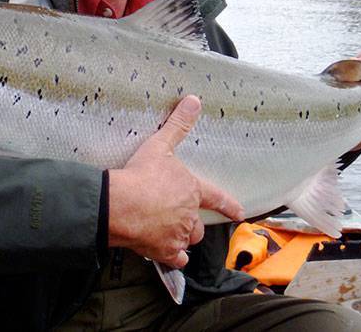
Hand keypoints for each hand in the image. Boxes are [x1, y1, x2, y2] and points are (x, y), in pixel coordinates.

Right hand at [107, 95, 242, 268]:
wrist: (121, 204)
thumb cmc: (141, 175)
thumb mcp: (160, 146)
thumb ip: (177, 125)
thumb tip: (193, 101)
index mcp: (191, 190)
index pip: (216, 198)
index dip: (229, 205)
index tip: (239, 213)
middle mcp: (189, 215)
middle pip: (198, 225)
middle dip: (193, 224)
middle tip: (181, 220)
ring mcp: (178, 235)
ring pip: (188, 241)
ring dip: (184, 239)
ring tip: (172, 235)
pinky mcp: (164, 251)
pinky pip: (176, 259)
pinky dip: (173, 258)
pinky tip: (167, 255)